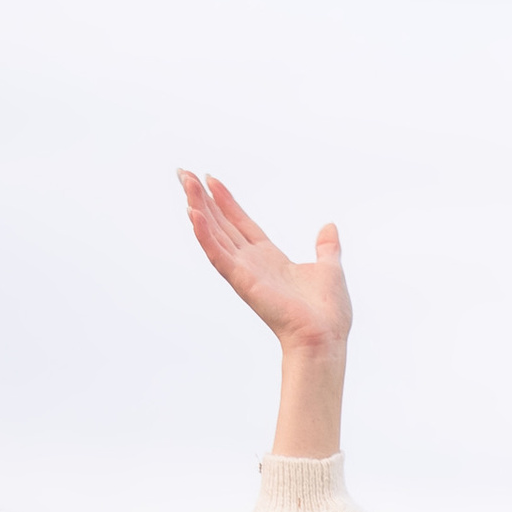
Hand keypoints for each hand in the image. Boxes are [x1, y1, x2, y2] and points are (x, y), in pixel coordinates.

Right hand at [179, 171, 351, 364]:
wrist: (325, 338)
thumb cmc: (328, 314)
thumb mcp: (329, 268)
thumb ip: (325, 247)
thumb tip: (330, 228)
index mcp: (270, 259)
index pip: (241, 223)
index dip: (226, 201)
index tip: (210, 179)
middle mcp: (252, 263)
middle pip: (221, 223)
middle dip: (202, 198)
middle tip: (182, 173)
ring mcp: (244, 272)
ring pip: (215, 234)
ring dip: (199, 208)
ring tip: (185, 183)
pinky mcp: (242, 281)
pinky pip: (219, 254)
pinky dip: (205, 235)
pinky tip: (194, 214)